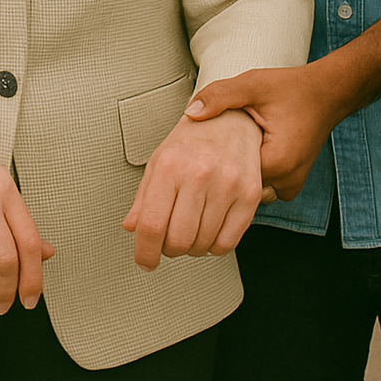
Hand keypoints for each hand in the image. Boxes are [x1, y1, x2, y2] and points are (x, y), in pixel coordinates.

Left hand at [122, 109, 263, 268]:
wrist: (230, 119)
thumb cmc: (192, 141)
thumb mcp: (158, 162)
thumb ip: (144, 198)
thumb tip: (131, 227)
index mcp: (169, 166)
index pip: (152, 224)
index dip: (145, 252)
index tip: (145, 261)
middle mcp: (198, 174)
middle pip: (178, 240)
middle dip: (169, 250)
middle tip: (169, 241)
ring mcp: (227, 185)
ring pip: (203, 244)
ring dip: (192, 247)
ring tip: (190, 229)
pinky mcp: (249, 195)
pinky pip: (228, 242)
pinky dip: (215, 246)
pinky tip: (210, 230)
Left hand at [184, 63, 341, 199]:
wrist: (326, 93)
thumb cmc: (291, 88)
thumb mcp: (251, 85)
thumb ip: (220, 97)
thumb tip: (190, 112)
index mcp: (276, 162)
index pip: (230, 178)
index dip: (212, 162)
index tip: (201, 148)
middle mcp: (286, 181)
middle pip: (239, 189)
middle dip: (223, 171)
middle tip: (211, 148)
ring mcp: (292, 185)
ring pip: (251, 192)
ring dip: (238, 174)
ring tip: (228, 150)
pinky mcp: (292, 182)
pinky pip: (264, 187)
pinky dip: (252, 174)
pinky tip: (244, 154)